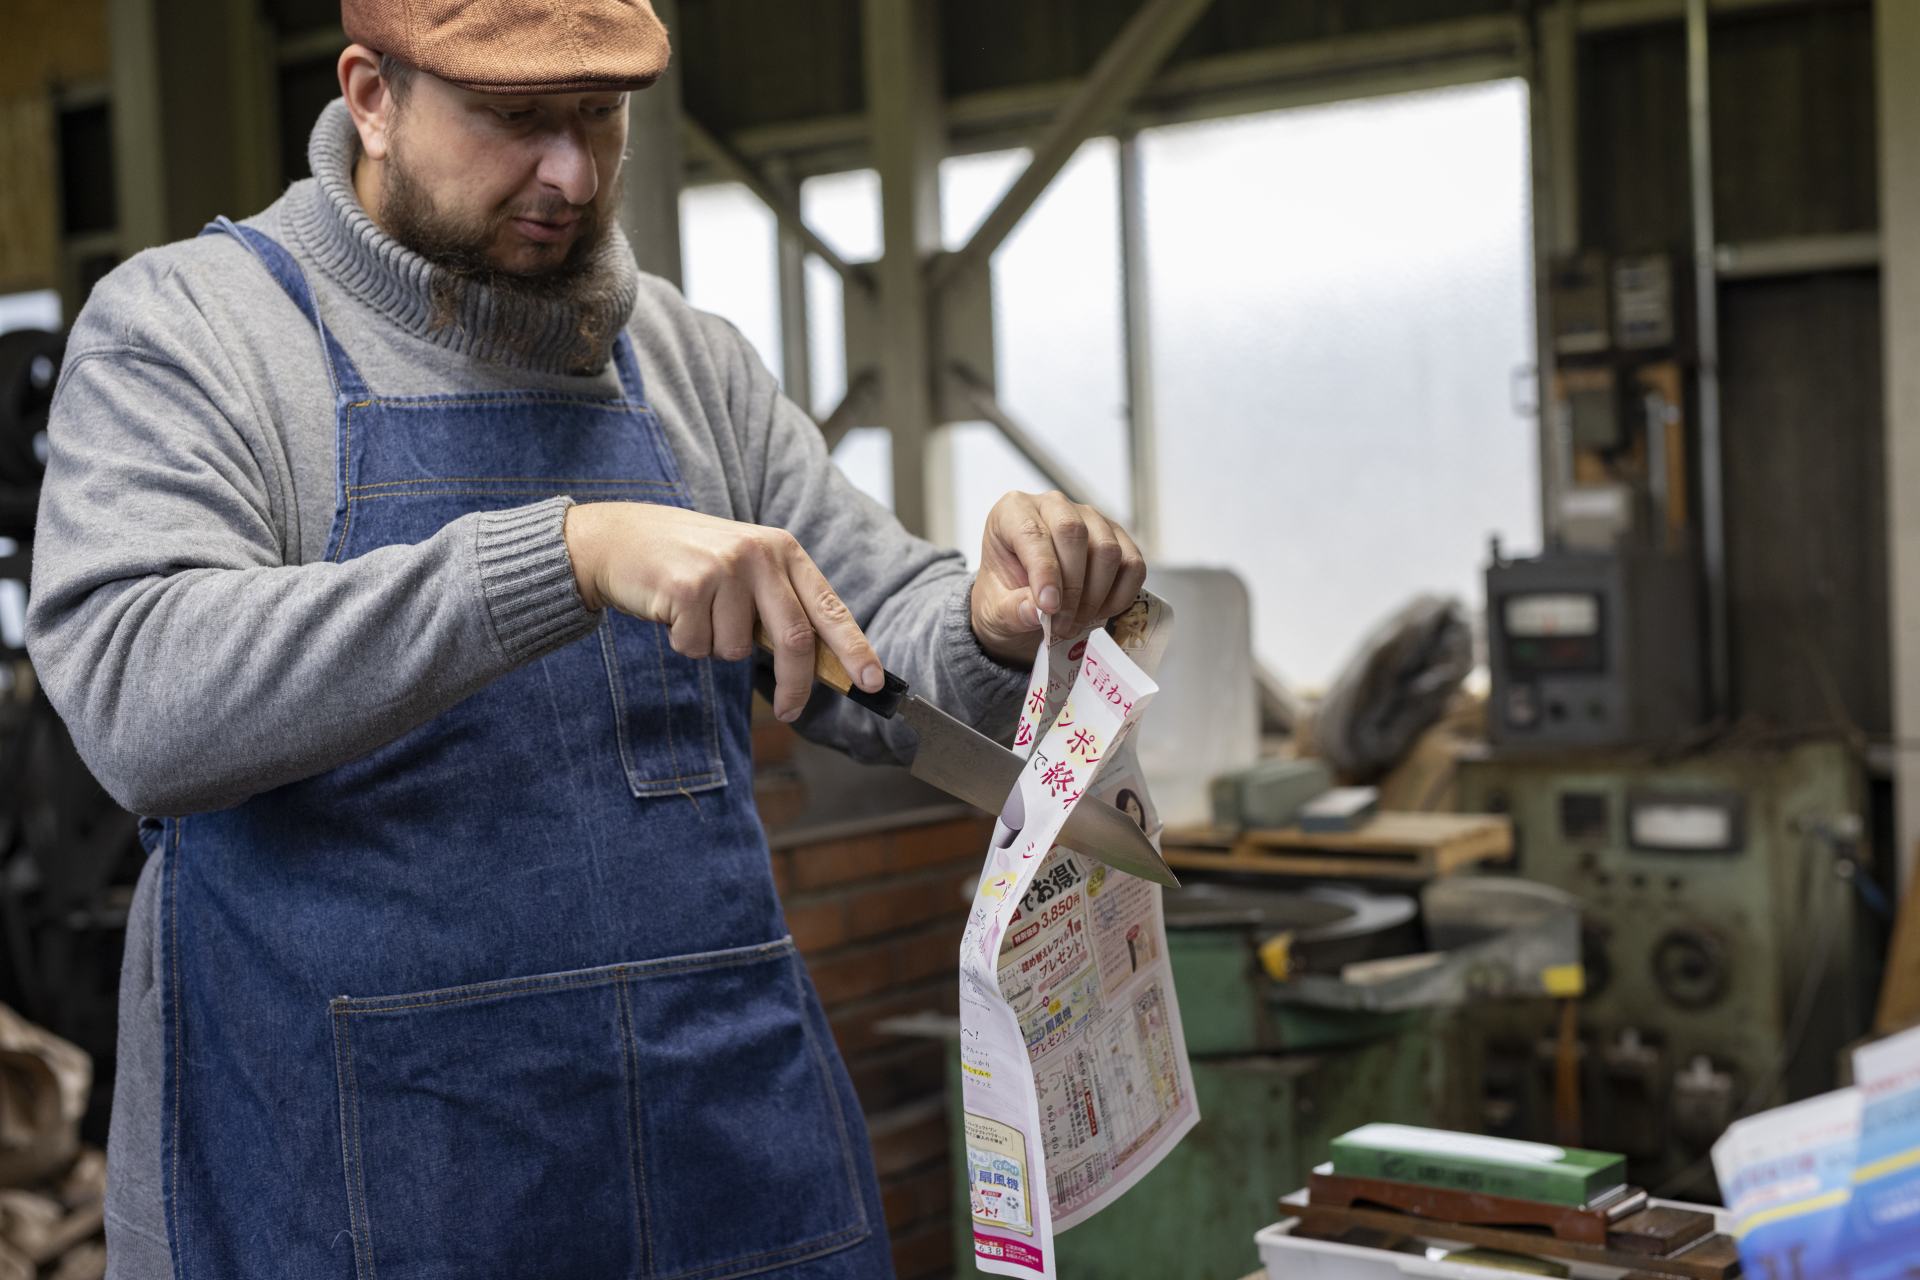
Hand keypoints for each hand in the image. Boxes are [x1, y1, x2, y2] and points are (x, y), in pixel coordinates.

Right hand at [564, 502, 882, 720]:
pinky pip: (698, 647)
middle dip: (795, 685)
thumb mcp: (744, 568)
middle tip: (789, 710)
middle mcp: (759, 554)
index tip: (872, 682)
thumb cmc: (688, 562)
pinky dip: (684, 643)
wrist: (618, 538)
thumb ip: (779, 606)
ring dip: (717, 649)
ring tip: (697, 616)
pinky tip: (672, 612)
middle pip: (795, 639)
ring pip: (738, 650)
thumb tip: (818, 665)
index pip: (830, 607)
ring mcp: (724, 568)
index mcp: (783, 550)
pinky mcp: (687, 586)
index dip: (854, 649)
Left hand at [970, 490, 1147, 665]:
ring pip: (1107, 549)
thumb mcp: (994, 609)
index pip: (1033, 533)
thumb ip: (1011, 610)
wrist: (1023, 601)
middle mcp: (1052, 505)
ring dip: (1095, 595)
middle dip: (1072, 587)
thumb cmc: (1005, 594)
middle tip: (1062, 624)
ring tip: (1075, 623)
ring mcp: (1089, 518)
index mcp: (1012, 512)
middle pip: (1074, 533)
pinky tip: (1098, 613)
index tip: (1048, 607)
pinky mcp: (1116, 537)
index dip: (1045, 572)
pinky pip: (1132, 564)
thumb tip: (1035, 611)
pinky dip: (1120, 595)